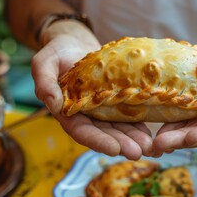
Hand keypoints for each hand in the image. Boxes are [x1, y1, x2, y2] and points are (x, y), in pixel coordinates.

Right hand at [31, 24, 152, 159]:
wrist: (75, 43)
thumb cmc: (57, 51)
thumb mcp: (44, 62)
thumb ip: (44, 82)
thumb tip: (51, 105)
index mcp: (68, 111)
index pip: (82, 131)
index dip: (98, 141)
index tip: (115, 149)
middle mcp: (87, 114)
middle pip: (105, 133)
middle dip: (122, 144)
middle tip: (139, 152)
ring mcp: (103, 108)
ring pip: (119, 126)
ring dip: (134, 137)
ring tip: (151, 146)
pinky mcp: (116, 99)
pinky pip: (128, 113)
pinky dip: (139, 123)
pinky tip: (153, 131)